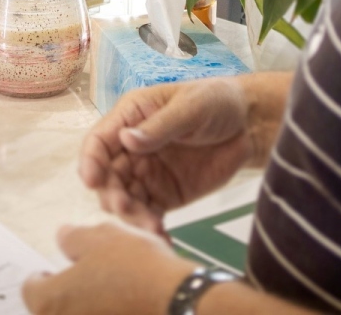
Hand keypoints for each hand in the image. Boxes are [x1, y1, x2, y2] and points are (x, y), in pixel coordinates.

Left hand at [22, 221, 194, 314]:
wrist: (179, 305)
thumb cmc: (136, 270)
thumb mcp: (101, 237)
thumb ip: (73, 238)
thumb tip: (62, 237)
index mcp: (50, 302)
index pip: (31, 289)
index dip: (42, 276)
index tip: (54, 271)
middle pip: (53, 310)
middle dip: (66, 295)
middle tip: (85, 280)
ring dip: (88, 308)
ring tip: (111, 292)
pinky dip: (108, 314)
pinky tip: (126, 306)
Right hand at [79, 74, 288, 232]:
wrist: (250, 126)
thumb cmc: (217, 102)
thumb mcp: (191, 106)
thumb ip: (160, 126)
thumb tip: (126, 140)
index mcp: (131, 116)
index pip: (100, 140)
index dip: (90, 160)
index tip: (91, 181)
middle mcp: (131, 148)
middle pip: (108, 176)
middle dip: (112, 195)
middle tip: (126, 209)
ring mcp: (146, 174)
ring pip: (125, 199)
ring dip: (130, 216)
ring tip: (151, 227)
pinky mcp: (164, 195)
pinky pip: (148, 214)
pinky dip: (149, 228)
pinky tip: (161, 238)